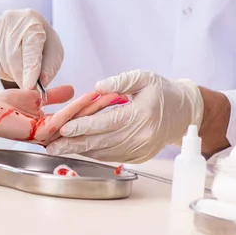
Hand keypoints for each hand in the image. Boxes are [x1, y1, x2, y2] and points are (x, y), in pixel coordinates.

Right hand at [0, 9, 63, 88]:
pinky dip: (5, 72)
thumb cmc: (42, 41)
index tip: (30, 87)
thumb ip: (49, 67)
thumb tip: (40, 82)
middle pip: (13, 57)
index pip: (31, 47)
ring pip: (3, 64)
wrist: (23, 28)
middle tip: (29, 88)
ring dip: (14, 75)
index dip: (30, 68)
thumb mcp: (54, 51)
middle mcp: (11, 20)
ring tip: (23, 70)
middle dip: (22, 76)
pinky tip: (12, 65)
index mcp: (32, 20)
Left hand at [0, 86, 122, 145]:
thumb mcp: (35, 96)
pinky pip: (63, 118)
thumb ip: (53, 95)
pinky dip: (77, 107)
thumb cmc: (4, 106)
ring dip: (93, 107)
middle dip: (100, 109)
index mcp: (51, 124)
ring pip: (76, 120)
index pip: (77, 116)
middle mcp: (52, 132)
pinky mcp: (41, 131)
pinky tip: (88, 97)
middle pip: (82, 121)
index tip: (109, 95)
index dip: (93, 106)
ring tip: (109, 97)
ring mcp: (48, 134)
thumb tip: (70, 90)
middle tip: (118, 99)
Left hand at [46, 70, 203, 162]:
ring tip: (58, 148)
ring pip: (104, 152)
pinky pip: (111, 156)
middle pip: (101, 142)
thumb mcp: (144, 77)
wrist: (185, 113)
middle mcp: (141, 136)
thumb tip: (97, 87)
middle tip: (51, 145)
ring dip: (80, 151)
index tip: (64, 127)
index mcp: (142, 114)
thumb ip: (120, 81)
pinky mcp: (139, 157)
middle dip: (73, 144)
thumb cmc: (162, 91)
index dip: (84, 126)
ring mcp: (140, 149)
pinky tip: (77, 149)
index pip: (107, 122)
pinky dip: (93, 153)